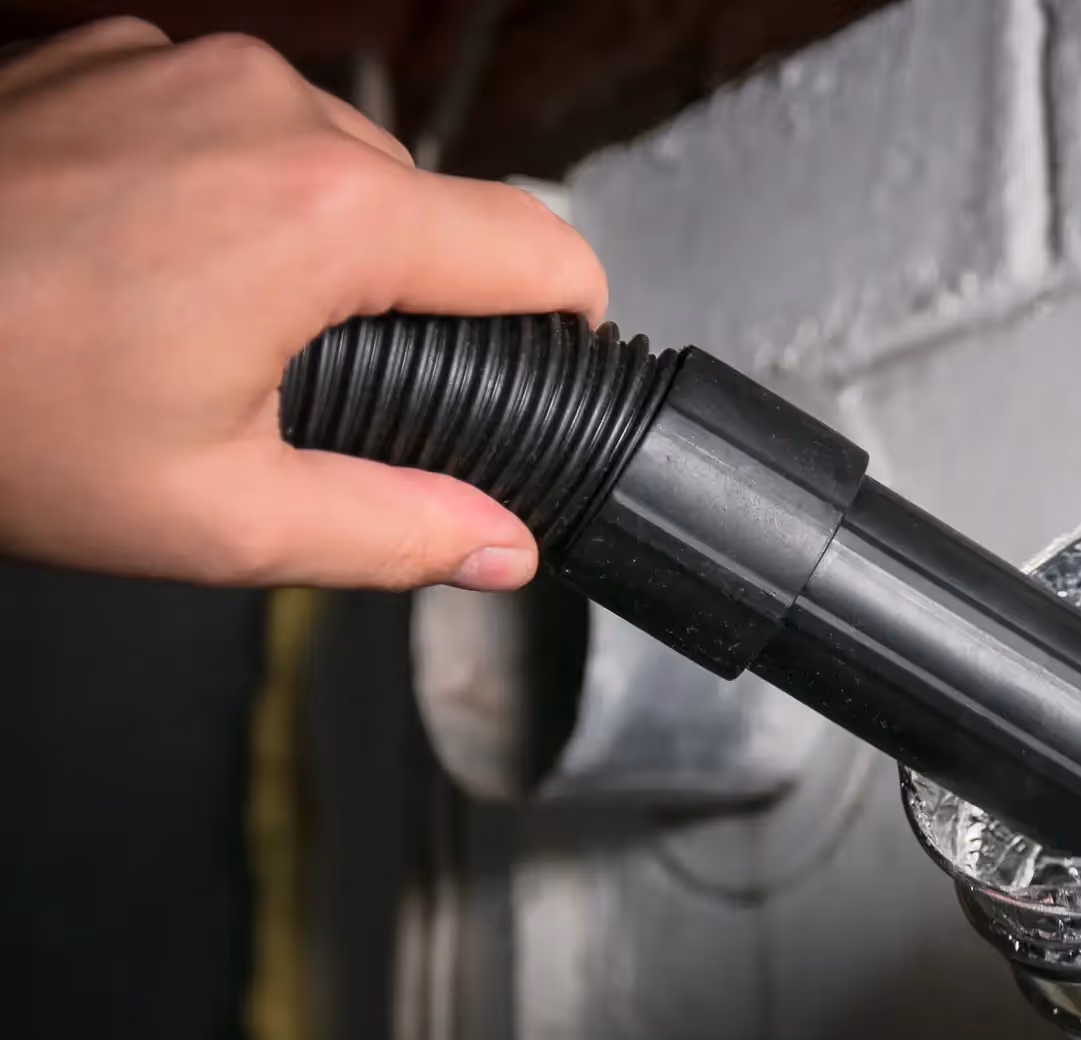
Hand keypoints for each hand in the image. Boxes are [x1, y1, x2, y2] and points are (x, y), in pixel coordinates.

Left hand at [0, 19, 605, 590]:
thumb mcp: (217, 519)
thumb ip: (395, 531)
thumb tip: (501, 544)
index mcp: (328, 216)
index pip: (539, 244)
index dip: (570, 316)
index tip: (554, 358)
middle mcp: (270, 106)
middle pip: (430, 206)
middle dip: (408, 295)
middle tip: (317, 390)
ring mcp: (182, 65)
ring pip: (329, 158)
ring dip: (313, 239)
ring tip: (209, 327)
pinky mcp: (111, 55)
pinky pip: (228, 123)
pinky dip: (222, 190)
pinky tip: (144, 265)